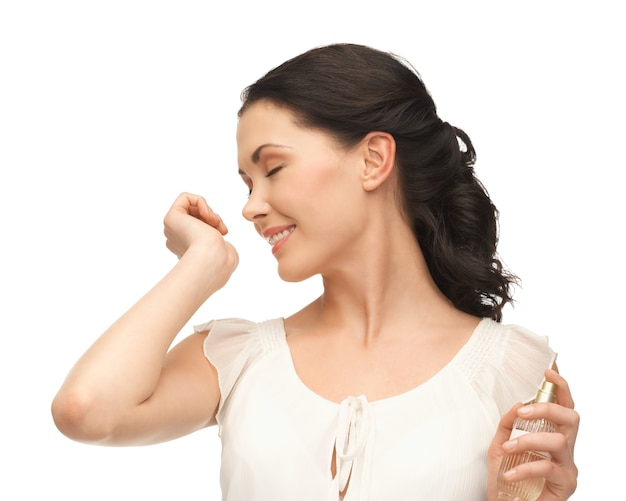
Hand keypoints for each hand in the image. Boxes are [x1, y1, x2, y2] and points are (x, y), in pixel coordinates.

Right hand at [163, 192, 238, 279]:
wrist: (213, 260)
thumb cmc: (221, 259)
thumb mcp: (222, 247)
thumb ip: (216, 240)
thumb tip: (216, 234)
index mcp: (186, 249)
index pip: (199, 226)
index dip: (213, 224)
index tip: (223, 232)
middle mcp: (175, 239)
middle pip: (194, 215)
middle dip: (211, 216)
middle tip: (221, 228)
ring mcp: (172, 229)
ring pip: (191, 207)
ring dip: (208, 211)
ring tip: (216, 223)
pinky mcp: (171, 218)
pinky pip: (185, 197)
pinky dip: (201, 202)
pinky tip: (208, 215)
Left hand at [488, 369, 578, 499]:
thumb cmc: (505, 476)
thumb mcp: (499, 445)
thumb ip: (507, 424)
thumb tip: (518, 404)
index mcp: (551, 435)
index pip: (564, 407)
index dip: (561, 387)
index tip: (547, 371)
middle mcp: (565, 448)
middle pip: (572, 418)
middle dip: (547, 408)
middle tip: (523, 412)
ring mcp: (567, 467)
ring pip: (559, 441)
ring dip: (529, 440)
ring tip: (508, 447)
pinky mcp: (565, 485)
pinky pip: (549, 468)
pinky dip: (525, 468)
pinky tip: (509, 474)